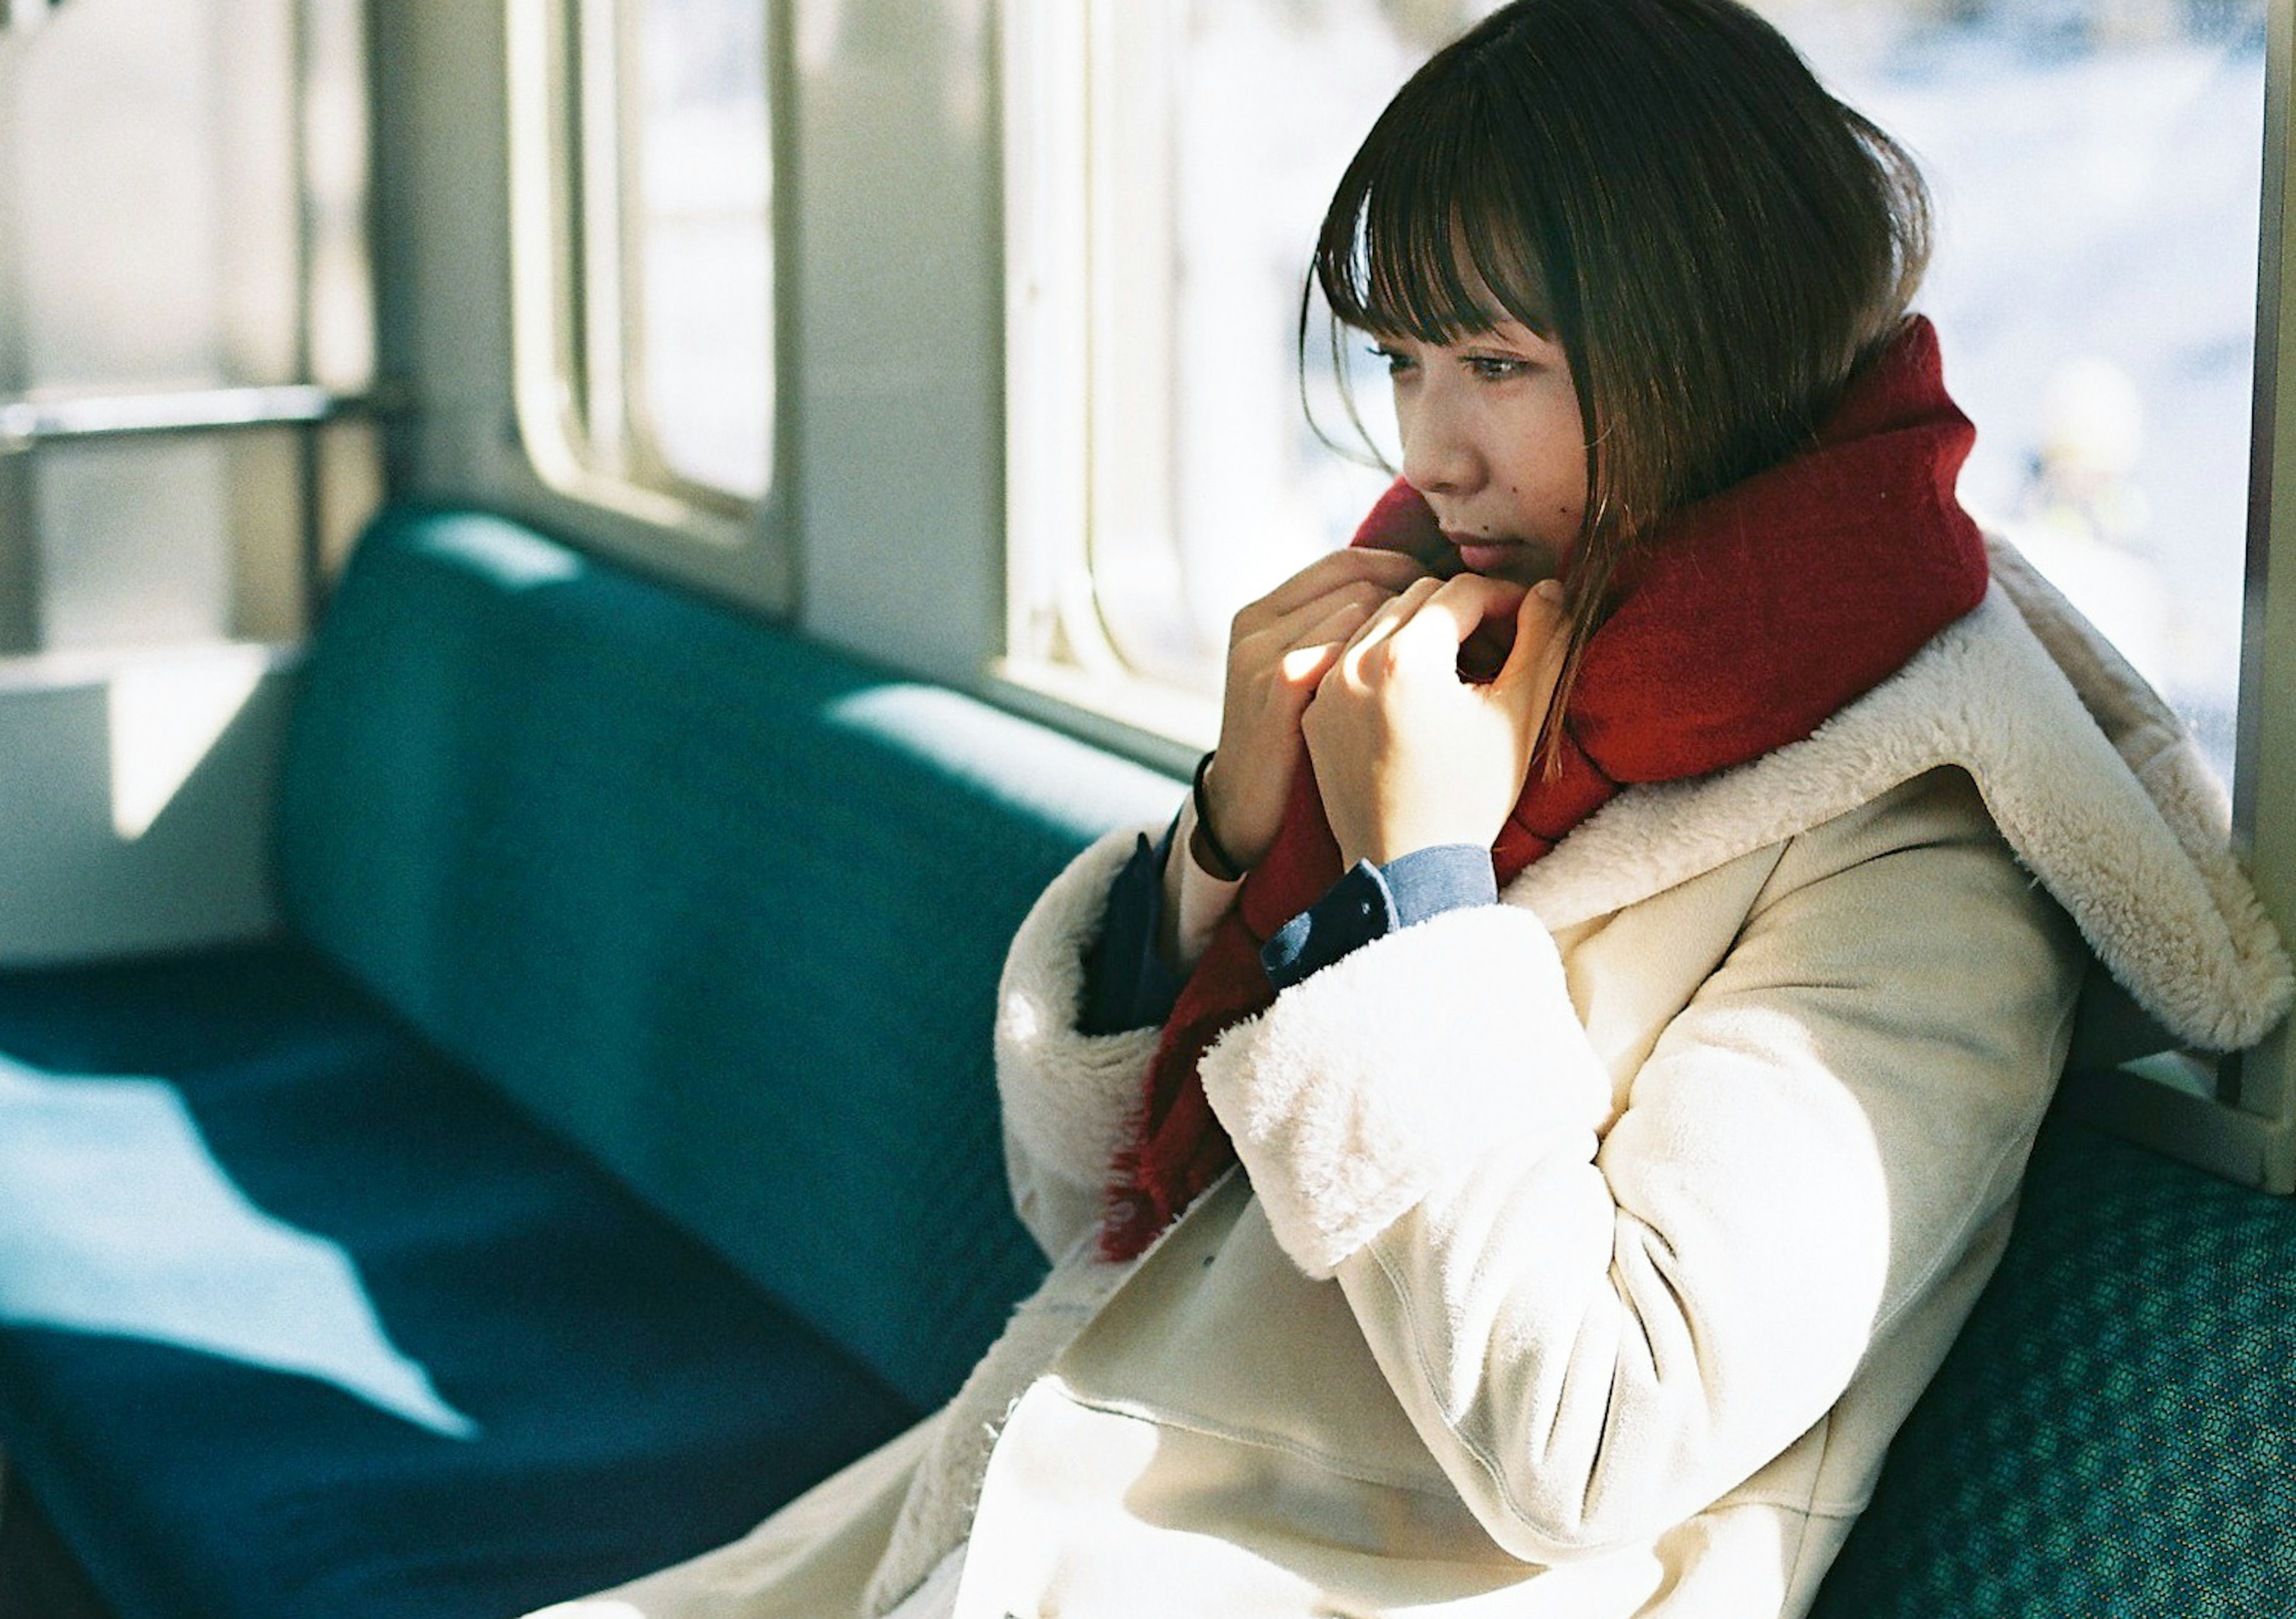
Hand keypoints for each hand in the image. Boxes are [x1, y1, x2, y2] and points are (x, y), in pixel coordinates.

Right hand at [1201, 548, 1431, 871]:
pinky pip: (1351, 645)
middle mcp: (1259, 623)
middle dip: (1421, 594)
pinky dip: (1394, 658)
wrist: (1239, 812)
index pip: (1348, 562)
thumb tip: (1402, 602)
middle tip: (1473, 622)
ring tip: (1462, 652)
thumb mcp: (1293, 679)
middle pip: (1361, 579)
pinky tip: (1429, 686)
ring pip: (1363, 609)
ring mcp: (1266, 651)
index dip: (1406, 572)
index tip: (1451, 603)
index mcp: (1263, 613)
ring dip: (1417, 626)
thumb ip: (1327, 637)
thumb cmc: (1285, 746)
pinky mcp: (1282, 685)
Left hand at [1301, 575, 1569, 867]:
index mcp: (1406, 659)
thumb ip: (1542, 642)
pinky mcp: (1314, 714)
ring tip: (1457, 666)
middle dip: (1461, 609)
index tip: (1528, 616)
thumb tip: (1547, 590)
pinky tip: (1416, 693)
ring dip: (1420, 629)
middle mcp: (1355, 663)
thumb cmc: (1470, 797)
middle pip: (1416, 597)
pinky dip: (1383, 661)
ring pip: (1377, 623)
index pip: (1462, 592)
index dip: (1505, 597)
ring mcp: (1327, 689)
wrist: (1408, 868)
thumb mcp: (1520, 716)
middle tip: (1496, 641)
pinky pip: (1349, 661)